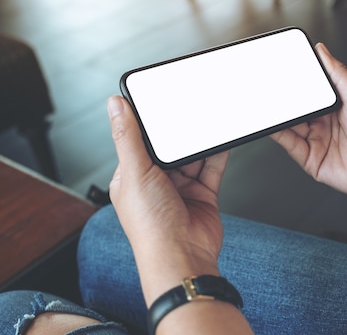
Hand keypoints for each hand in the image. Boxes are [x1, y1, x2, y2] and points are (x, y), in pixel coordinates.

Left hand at [107, 95, 228, 304]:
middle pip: (169, 146)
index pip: (138, 140)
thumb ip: (128, 137)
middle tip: (188, 106)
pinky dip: (218, 153)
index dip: (148, 121)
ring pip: (192, 155)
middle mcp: (156, 182)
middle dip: (178, 130)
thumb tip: (114, 105)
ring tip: (208, 120)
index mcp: (132, 177)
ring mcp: (182, 188)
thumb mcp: (135, 173)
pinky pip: (212, 167)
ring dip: (199, 141)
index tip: (158, 99)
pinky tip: (222, 138)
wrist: (184, 256)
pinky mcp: (204, 193)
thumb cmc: (151, 227)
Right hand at [271, 43, 346, 202]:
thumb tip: (322, 50)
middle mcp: (325, 124)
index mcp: (336, 107)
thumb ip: (337, 73)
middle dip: (281, 99)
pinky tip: (271, 124)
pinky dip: (278, 134)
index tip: (279, 71)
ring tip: (264, 103)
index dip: (294, 83)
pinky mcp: (312, 161)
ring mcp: (318, 142)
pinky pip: (290, 145)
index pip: (308, 92)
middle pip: (296, 109)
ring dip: (277, 116)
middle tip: (267, 86)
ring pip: (289, 126)